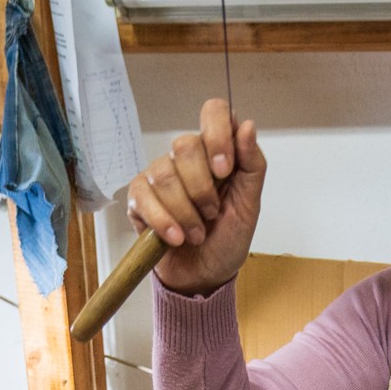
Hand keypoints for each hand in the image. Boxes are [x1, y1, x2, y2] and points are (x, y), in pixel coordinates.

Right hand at [128, 98, 264, 295]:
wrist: (204, 277)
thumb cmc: (228, 239)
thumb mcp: (249, 206)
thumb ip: (252, 165)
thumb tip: (247, 126)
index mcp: (217, 152)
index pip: (214, 112)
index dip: (217, 135)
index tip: (225, 170)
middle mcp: (186, 158)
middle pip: (185, 145)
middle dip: (202, 188)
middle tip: (212, 214)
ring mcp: (159, 176)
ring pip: (164, 175)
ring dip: (185, 212)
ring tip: (196, 234)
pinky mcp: (138, 198)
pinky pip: (143, 196)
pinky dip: (163, 221)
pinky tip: (175, 238)